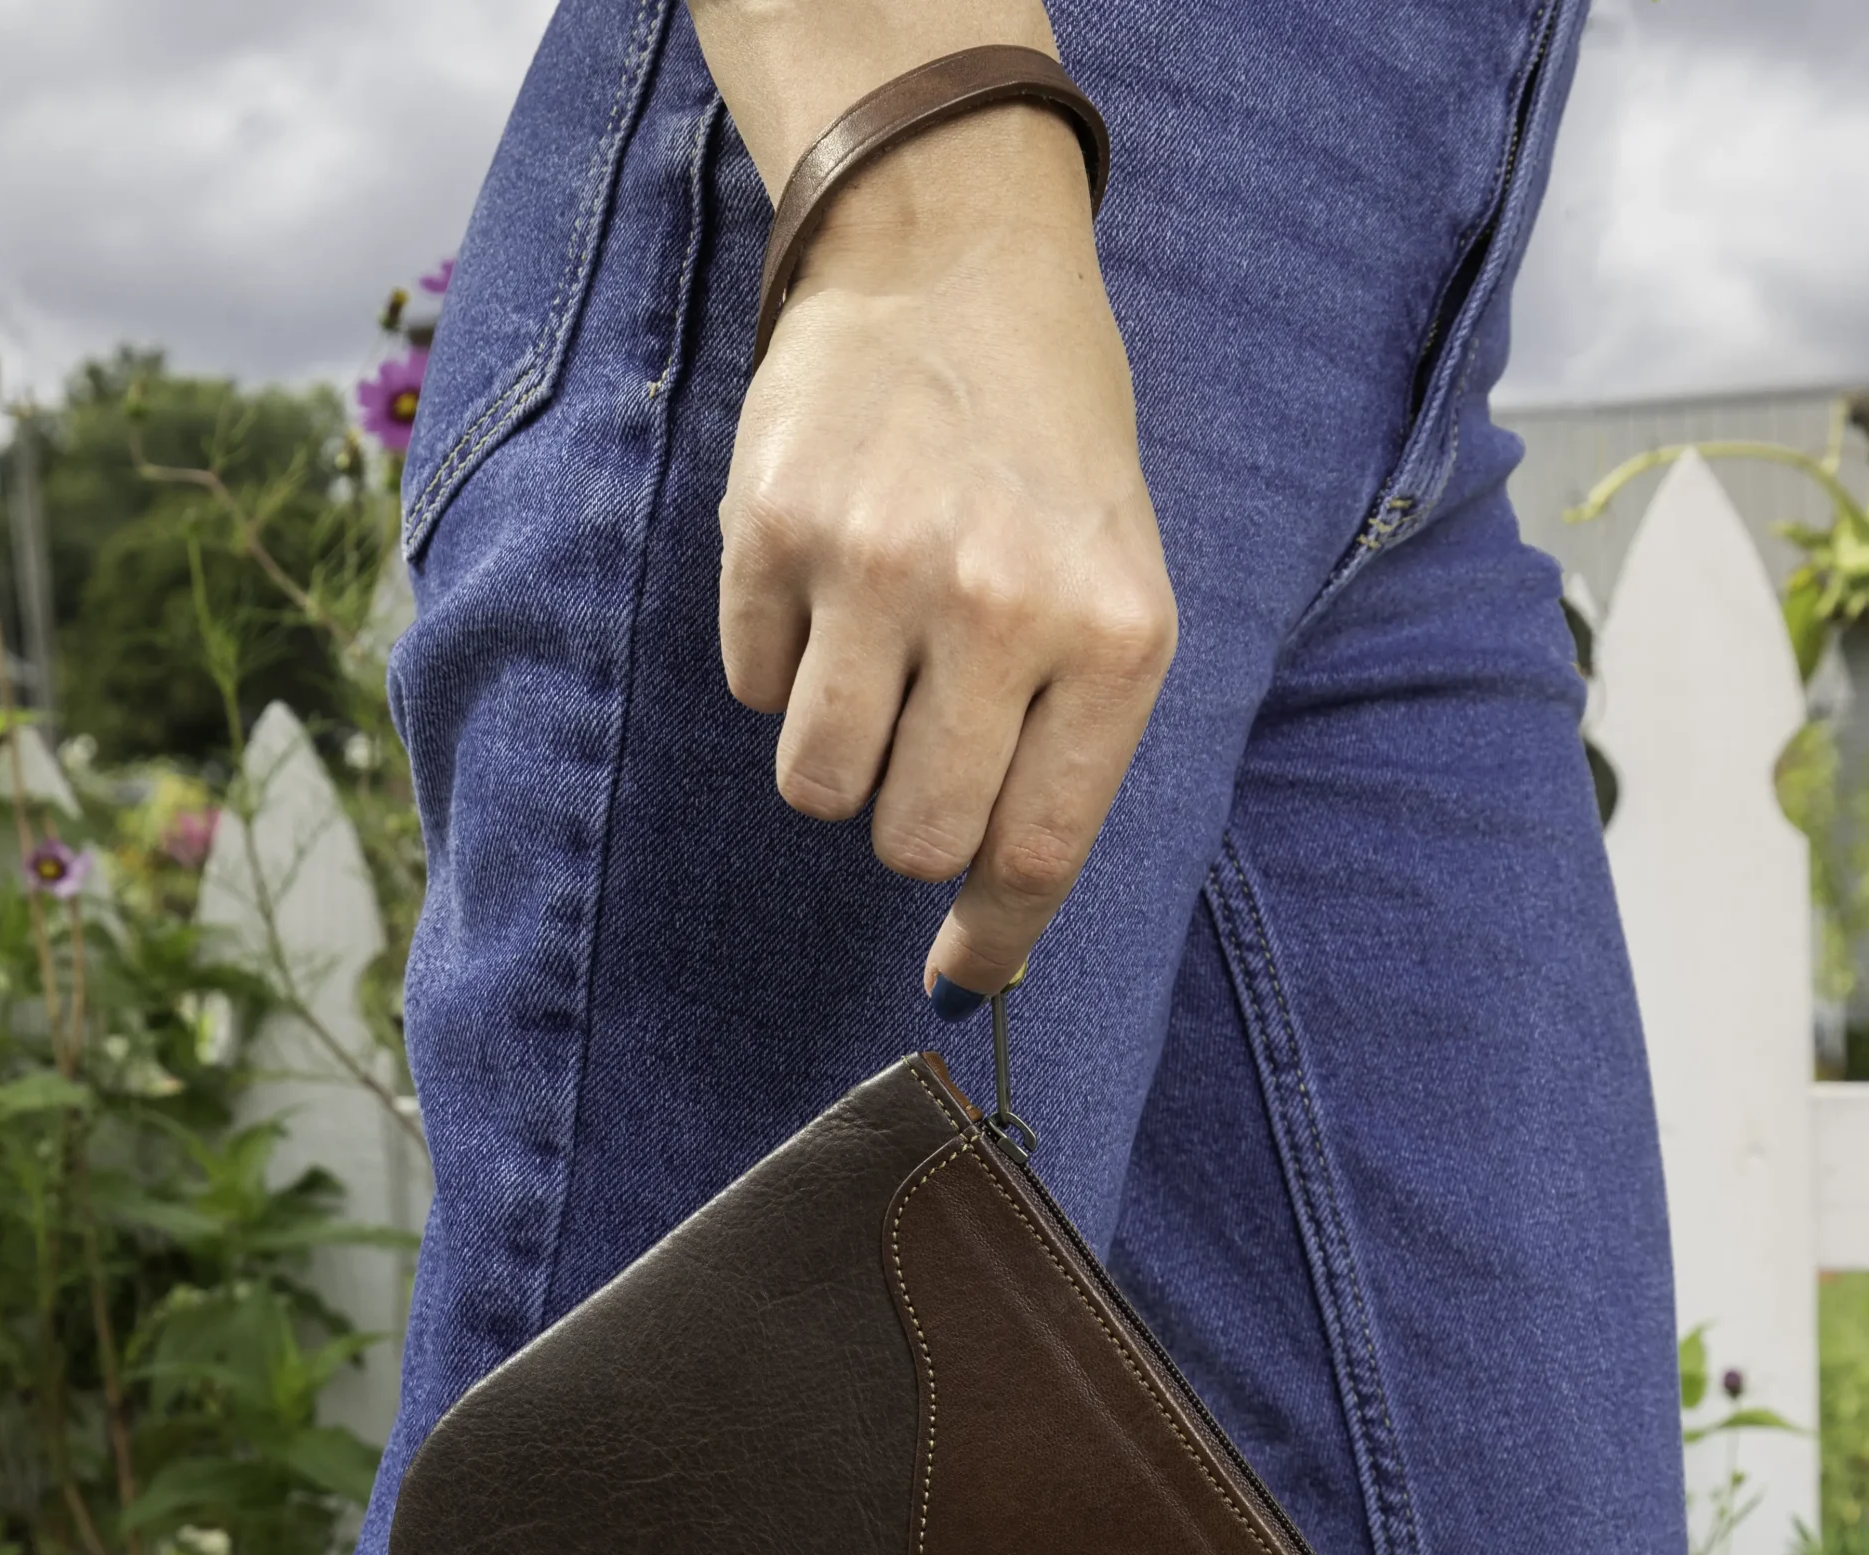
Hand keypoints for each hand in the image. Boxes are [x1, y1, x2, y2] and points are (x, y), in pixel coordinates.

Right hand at [714, 97, 1176, 1002]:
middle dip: (907, 824)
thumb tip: (982, 940)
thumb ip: (1065, 748)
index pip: (1036, 849)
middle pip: (911, 837)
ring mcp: (880, 563)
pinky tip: (828, 578)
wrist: (954, 264)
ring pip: (818, 782)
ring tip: (873, 663)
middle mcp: (1000, 605)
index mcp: (1112, 633)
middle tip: (922, 746)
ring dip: (836, 757)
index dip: (990, 937)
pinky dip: (782, 661)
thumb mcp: (1114, 586)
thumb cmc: (1049, 452)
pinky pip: (754, 685)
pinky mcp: (775, 526)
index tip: (959, 977)